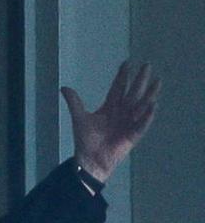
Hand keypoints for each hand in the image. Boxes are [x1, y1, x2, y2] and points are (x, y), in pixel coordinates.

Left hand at [62, 61, 160, 182]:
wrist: (90, 160)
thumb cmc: (86, 140)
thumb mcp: (80, 118)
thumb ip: (75, 102)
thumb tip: (64, 87)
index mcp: (110, 107)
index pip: (118, 88)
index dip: (123, 76)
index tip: (127, 62)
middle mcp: (122, 112)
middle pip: (133, 92)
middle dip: (139, 80)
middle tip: (147, 65)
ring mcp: (129, 122)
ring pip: (141, 105)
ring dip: (149, 93)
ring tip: (157, 81)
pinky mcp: (133, 134)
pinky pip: (142, 123)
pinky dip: (147, 115)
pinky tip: (153, 105)